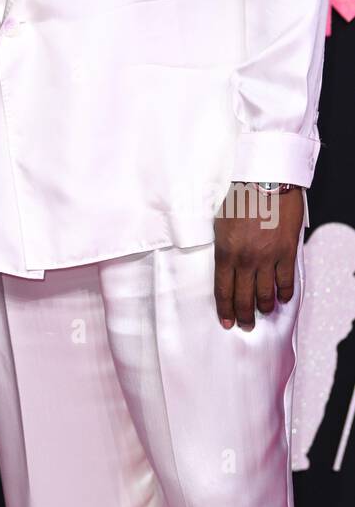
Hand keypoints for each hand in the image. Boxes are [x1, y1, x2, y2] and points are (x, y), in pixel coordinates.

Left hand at [213, 183, 303, 330]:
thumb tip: (225, 268)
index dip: (225, 310)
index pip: (223, 291)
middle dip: (243, 316)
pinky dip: (284, 293)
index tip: (226, 322)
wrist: (266, 181)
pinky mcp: (286, 252)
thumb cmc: (239, 198)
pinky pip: (286, 281)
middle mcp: (246, 260)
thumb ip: (223, 249)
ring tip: (263, 312)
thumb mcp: (220, 224)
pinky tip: (282, 298)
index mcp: (225, 253)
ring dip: (264, 307)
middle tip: (245, 326)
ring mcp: (268, 258)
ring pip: (266, 294)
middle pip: (244, 298)